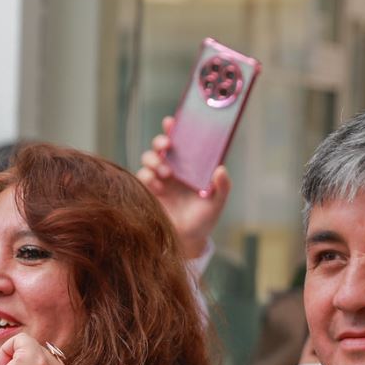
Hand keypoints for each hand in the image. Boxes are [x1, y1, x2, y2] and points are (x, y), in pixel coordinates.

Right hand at [138, 116, 229, 259]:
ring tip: (166, 173)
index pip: (181, 142)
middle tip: (167, 147)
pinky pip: (142, 176)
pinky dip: (148, 177)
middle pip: (160, 146)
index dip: (174, 129)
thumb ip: (222, 187)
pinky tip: (158, 187)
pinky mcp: (147, 191)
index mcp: (189, 166)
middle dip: (160, 142)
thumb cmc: (203, 220)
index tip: (171, 123)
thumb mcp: (217, 204)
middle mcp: (173, 169)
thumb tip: (221, 169)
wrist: (186, 241)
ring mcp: (158, 179)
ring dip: (154, 160)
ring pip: (148, 158)